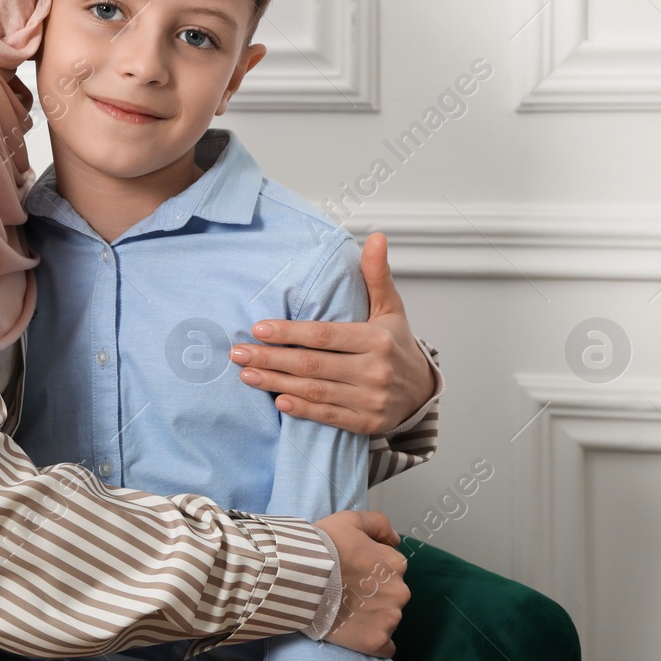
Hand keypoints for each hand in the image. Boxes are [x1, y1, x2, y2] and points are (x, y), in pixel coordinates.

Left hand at [229, 233, 435, 434]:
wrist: (422, 391)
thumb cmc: (396, 344)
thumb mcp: (390, 308)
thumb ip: (376, 274)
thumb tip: (376, 237)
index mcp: (377, 339)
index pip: (324, 335)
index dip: (289, 333)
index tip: (258, 328)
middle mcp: (374, 370)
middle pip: (313, 364)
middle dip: (271, 358)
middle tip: (238, 352)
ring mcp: (371, 399)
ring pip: (315, 391)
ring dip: (276, 383)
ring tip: (246, 374)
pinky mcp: (367, 423)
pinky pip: (329, 416)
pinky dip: (302, 409)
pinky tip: (278, 401)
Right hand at [314, 510, 407, 657]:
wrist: (299, 576)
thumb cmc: (323, 546)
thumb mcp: (349, 520)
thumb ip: (378, 523)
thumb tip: (395, 540)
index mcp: (396, 564)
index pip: (392, 569)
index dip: (371, 570)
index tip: (352, 571)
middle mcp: (400, 592)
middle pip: (391, 595)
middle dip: (374, 594)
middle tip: (346, 590)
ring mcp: (389, 619)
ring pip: (387, 619)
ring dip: (371, 616)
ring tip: (345, 610)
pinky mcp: (376, 642)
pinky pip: (385, 647)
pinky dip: (372, 639)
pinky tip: (354, 630)